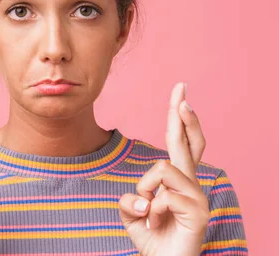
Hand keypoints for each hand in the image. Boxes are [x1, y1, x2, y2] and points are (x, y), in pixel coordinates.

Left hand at [119, 82, 209, 255]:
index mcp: (176, 180)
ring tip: (149, 213)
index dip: (180, 118)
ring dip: (146, 189)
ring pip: (163, 168)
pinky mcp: (199, 212)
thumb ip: (130, 199)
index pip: (180, 142)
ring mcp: (197, 196)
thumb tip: (142, 197)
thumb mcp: (132, 214)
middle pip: (189, 143)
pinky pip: (163, 197)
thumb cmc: (152, 238)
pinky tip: (156, 223)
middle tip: (181, 93)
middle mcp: (190, 183)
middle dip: (184, 116)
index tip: (180, 92)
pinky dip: (151, 211)